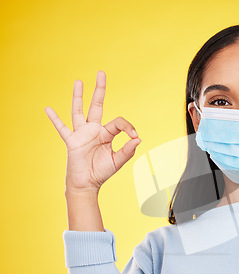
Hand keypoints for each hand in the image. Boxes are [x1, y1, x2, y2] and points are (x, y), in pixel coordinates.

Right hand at [45, 71, 141, 192]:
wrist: (87, 184)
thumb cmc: (101, 172)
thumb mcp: (117, 162)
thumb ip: (127, 150)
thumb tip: (138, 138)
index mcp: (107, 134)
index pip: (118, 122)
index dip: (128, 127)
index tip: (134, 136)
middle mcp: (94, 130)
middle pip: (97, 105)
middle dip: (99, 90)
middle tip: (101, 73)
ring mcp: (81, 134)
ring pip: (79, 111)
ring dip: (78, 97)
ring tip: (79, 82)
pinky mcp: (71, 141)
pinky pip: (62, 128)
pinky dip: (55, 119)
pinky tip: (48, 109)